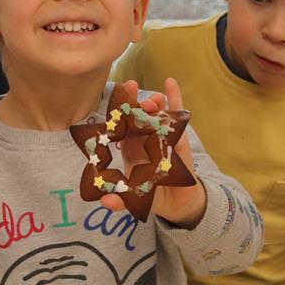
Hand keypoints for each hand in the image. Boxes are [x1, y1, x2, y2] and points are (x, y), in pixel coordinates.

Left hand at [100, 77, 205, 228]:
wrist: (177, 201)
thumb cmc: (151, 195)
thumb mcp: (133, 199)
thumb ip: (119, 200)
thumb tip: (104, 202)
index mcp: (129, 149)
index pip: (121, 127)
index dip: (116, 113)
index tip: (112, 100)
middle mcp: (144, 138)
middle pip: (137, 115)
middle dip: (134, 101)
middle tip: (131, 88)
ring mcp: (162, 135)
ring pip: (156, 113)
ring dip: (153, 102)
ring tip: (152, 98)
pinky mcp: (179, 137)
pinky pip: (177, 115)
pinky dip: (174, 98)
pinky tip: (170, 82)